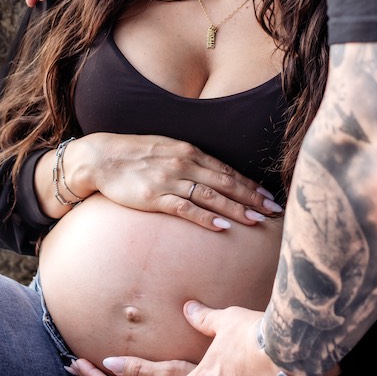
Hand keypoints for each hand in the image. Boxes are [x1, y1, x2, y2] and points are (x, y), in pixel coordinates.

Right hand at [64, 133, 283, 229]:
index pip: (227, 170)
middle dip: (252, 198)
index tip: (269, 197)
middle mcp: (184, 164)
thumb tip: (214, 175)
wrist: (102, 158)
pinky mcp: (155, 197)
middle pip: (226, 183)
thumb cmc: (136, 154)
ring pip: (211, 196)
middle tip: (274, 211)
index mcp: (189, 151)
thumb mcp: (168, 149)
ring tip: (256, 221)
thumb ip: (191, 160)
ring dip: (236, 209)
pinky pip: (185, 208)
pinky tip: (222, 226)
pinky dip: (205, 217)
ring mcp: (170, 180)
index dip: (250, 185)